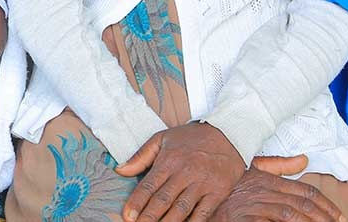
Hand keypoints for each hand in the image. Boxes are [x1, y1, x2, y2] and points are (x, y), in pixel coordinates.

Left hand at [115, 122, 244, 221]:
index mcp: (169, 160)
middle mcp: (185, 173)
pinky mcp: (218, 192)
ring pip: (182, 209)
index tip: (127, 215)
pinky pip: (204, 213)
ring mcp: (202, 184)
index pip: (149, 185)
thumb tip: (120, 170)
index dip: (137, 202)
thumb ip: (141, 156)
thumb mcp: (162, 139)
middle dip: (149, 216)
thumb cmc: (190, 138)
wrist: (227, 134)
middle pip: (163, 200)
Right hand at [209, 166, 343, 221]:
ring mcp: (253, 204)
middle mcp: (261, 190)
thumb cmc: (223, 188)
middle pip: (302, 203)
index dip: (325, 204)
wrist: (197, 200)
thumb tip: (303, 159)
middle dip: (324, 216)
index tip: (337, 215)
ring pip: (291, 215)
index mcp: (265, 179)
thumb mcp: (249, 170)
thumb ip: (277, 165)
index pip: (304, 190)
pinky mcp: (243, 218)